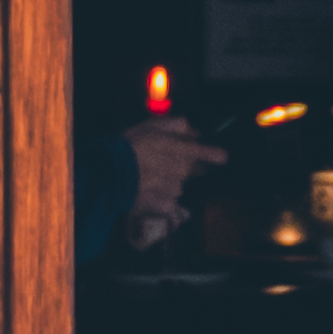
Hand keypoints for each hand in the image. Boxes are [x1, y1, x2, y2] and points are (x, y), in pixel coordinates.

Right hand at [126, 117, 223, 248]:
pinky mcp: (165, 206)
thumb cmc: (127, 148)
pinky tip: (147, 192)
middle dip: (181, 166)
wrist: (109, 175)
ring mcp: (174, 190)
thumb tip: (192, 131)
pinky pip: (169, 202)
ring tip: (147, 178)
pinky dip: (161, 198)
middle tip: (160, 163)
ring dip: (168, 182)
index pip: (204, 152)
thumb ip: (175, 126)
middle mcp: (182, 171)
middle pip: (190, 170)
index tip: (223, 157)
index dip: (214, 154)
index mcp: (180, 151)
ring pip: (177, 185)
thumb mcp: (149, 126)